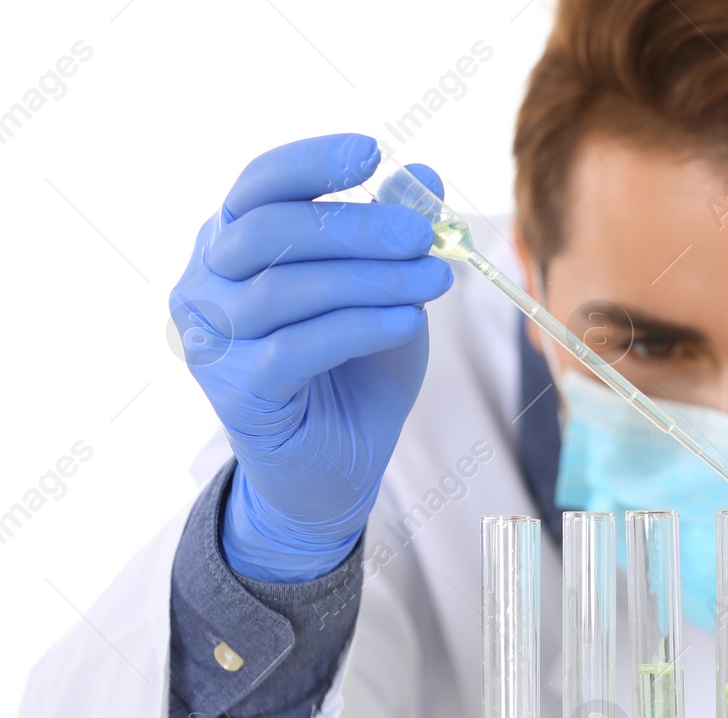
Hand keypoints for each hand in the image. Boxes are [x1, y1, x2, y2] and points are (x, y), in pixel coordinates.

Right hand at [168, 133, 454, 581]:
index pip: (259, 185)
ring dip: (372, 279)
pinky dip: (361, 326)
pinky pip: (299, 346)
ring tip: (434, 279)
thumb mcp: (386, 293)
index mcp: (233, 245)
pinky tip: (409, 321)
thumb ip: (395, 237)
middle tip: (423, 233)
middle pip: (269, 232)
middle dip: (356, 225)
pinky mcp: (239, 392)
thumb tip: (425, 177)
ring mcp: (214, 341)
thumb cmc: (356, 370)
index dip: (312, 163)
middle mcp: (207, 285)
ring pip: (287, 290)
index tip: (373, 153)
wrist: (336, 469)